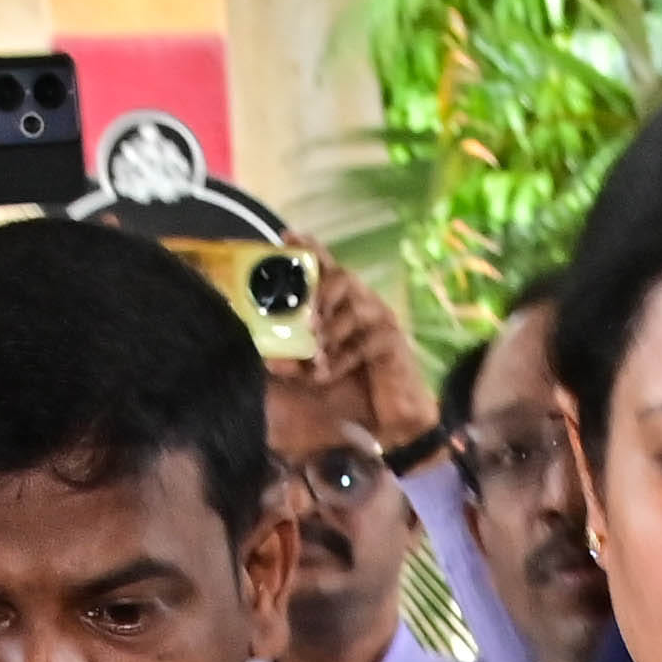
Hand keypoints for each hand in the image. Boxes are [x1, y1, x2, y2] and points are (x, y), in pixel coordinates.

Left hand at [307, 247, 441, 451]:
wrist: (391, 424)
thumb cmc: (352, 393)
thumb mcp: (312, 372)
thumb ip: (293, 361)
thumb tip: (269, 358)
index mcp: (342, 303)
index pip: (327, 266)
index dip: (310, 249)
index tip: (288, 237)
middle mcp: (363, 304)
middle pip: (342, 277)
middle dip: (318, 294)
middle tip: (303, 319)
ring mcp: (381, 320)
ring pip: (353, 308)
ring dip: (329, 331)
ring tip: (313, 353)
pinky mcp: (393, 342)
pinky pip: (364, 341)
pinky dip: (342, 357)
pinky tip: (327, 373)